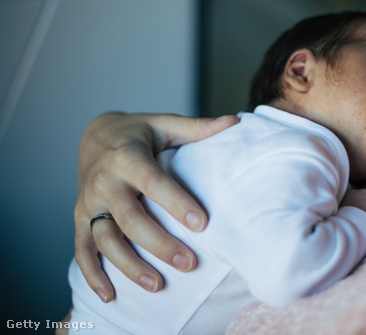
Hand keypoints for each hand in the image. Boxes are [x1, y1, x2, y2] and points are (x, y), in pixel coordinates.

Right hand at [74, 111, 237, 302]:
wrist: (95, 135)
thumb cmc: (139, 133)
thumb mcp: (165, 124)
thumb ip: (198, 128)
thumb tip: (235, 121)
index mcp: (127, 156)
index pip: (154, 182)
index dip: (176, 203)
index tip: (202, 224)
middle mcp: (103, 181)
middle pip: (130, 218)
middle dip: (159, 243)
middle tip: (189, 263)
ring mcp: (89, 202)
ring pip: (105, 239)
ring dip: (129, 265)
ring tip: (158, 284)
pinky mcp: (80, 218)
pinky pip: (82, 249)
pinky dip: (91, 274)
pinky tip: (110, 295)